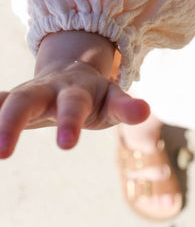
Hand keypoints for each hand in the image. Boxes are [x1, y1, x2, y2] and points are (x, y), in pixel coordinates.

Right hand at [0, 31, 149, 158]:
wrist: (74, 76)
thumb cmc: (97, 95)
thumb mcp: (113, 100)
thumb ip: (126, 106)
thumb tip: (147, 109)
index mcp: (77, 91)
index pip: (74, 106)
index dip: (70, 122)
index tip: (65, 144)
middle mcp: (47, 90)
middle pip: (27, 102)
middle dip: (12, 123)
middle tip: (1, 152)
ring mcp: (27, 94)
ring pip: (1, 101)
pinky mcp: (12, 99)